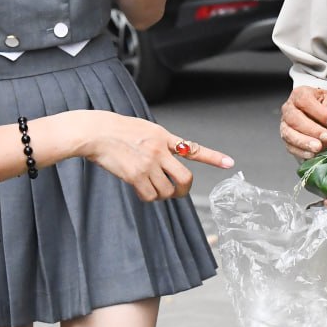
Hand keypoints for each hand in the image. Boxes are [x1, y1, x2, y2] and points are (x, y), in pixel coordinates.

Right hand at [80, 112, 232, 202]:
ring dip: (161, 194)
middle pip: (185, 178)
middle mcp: (160, 150)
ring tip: (150, 187)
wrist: (96, 132)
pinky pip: (150, 196)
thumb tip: (168, 161)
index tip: (229, 163)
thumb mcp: (145, 129)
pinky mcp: (135, 175)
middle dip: (183, 190)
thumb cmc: (117, 131)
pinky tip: (140, 189)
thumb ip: (160, 143)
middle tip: (177, 192)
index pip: (193, 148)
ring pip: (167, 191)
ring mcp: (149, 163)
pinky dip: (148, 197)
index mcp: (164, 137)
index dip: (213, 157)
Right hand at [280, 86, 326, 158]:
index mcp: (300, 94)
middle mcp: (289, 108)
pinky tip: (311, 154)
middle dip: (311, 129)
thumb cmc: (326, 106)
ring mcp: (285, 124)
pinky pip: (290, 146)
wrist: (322, 116)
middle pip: (294, 118)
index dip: (319, 112)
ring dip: (304, 142)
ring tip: (318, 147)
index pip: (305, 101)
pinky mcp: (287, 139)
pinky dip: (300, 151)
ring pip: (289, 133)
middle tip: (326, 136)